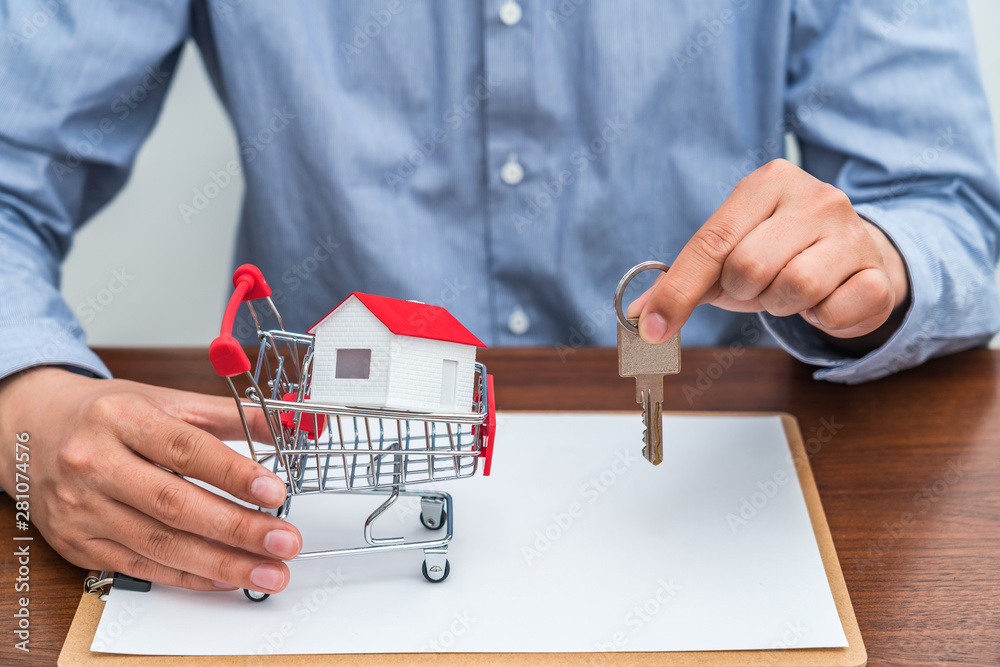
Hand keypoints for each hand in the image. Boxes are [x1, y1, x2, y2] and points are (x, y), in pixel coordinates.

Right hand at [0, 367, 301, 593]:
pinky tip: (225, 576)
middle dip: (237, 528)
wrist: (33, 432)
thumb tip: (287, 426)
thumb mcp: (164, 400)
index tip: (275, 491)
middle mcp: (95, 464)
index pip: (185, 449)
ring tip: (268, 569)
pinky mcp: (79, 544)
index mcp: (120, 418)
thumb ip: (228, 415)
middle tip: (284, 541)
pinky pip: (142, 567)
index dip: (233, 473)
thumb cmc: (107, 415)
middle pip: (174, 504)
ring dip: (222, 563)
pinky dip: (189, 575)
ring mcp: (82, 509)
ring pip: (160, 544)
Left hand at [629, 159, 908, 347]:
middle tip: (761, 286)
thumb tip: (639, 316)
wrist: (855, 257)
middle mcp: (815, 197)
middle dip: (744, 292)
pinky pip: (833, 313)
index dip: (679, 291)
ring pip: (793, 288)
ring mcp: (852, 232)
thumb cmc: (781, 254)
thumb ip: (681, 284)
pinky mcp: (878, 273)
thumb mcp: (726, 259)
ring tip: (791, 291)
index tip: (653, 328)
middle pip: (750, 267)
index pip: (712, 241)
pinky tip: (823, 302)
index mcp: (768, 182)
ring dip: (781, 305)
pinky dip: (820, 320)